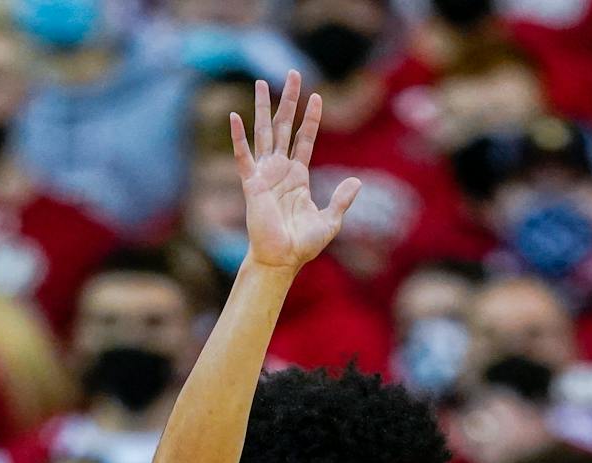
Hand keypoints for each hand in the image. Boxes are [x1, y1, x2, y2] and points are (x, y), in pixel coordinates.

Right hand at [231, 71, 360, 270]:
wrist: (282, 260)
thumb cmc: (302, 244)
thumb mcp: (330, 220)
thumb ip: (342, 199)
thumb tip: (357, 181)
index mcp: (298, 176)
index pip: (305, 139)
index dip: (311, 118)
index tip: (318, 96)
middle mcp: (280, 170)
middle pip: (284, 126)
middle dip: (289, 100)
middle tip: (293, 74)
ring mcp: (264, 174)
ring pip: (264, 133)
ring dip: (263, 108)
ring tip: (261, 83)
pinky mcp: (251, 184)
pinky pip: (242, 156)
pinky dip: (238, 137)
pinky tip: (235, 117)